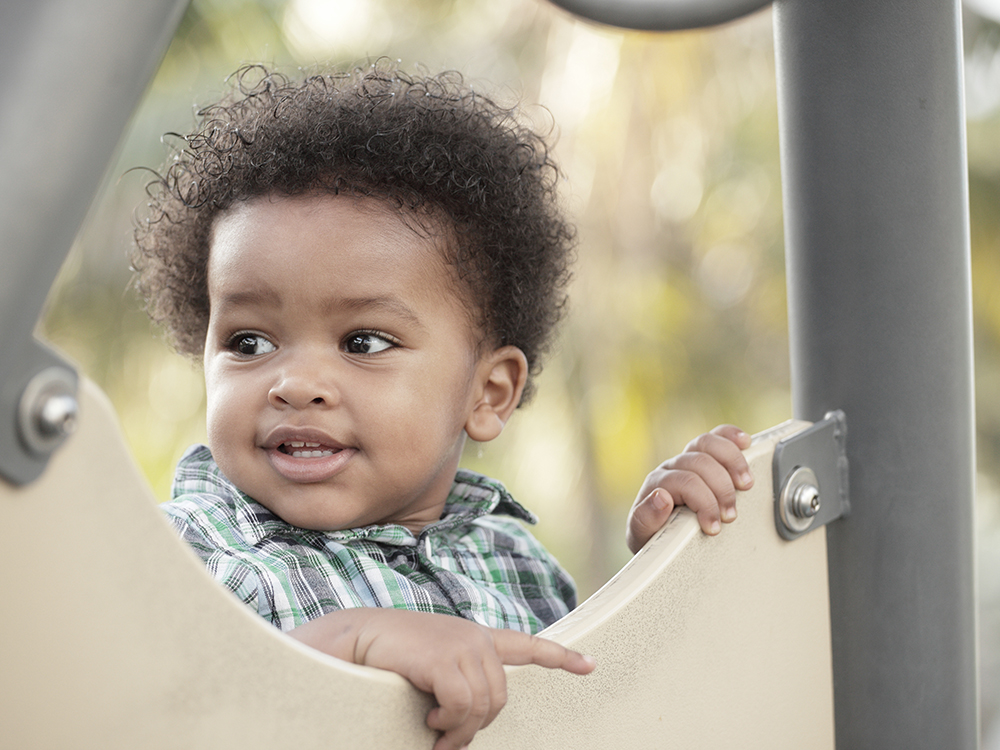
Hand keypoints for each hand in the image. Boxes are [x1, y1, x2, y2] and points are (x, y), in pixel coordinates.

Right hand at [289, 608, 594, 749]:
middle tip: (445, 740)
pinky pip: (463, 706)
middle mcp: (475, 638)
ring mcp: (463, 644)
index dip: (559, 657)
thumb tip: (469, 726)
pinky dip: (448, 723)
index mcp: (474, 639)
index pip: (527, 645)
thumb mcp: (431, 672)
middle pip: (500, 698)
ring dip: (458, 731)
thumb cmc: (388, 662)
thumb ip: (456, 684)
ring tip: (434, 731)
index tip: (590, 664)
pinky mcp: (446, 656)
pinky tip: (430, 719)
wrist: (356, 639)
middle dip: (475, 728)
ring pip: (483, 707)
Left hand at [626, 425, 752, 553]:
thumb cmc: (653, 535)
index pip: (684, 481)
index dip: (704, 503)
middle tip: (730, 515)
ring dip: (732, 462)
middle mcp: (671, 467)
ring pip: (708, 444)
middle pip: (700, 462)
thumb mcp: (643, 535)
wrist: (656, 534)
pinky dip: (731, 436)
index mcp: (656, 483)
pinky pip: (717, 436)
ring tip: (745, 485)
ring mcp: (688, 458)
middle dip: (721, 489)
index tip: (714, 527)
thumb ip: (645, 519)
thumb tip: (661, 498)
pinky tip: (745, 443)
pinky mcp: (703, 455)